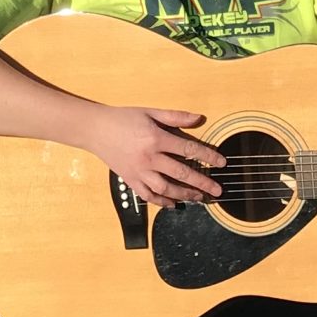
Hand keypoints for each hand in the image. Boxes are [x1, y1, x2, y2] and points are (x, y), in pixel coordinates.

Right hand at [87, 105, 226, 207]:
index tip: (221, 163)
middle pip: (181, 173)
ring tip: (198, 197)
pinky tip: (173, 204)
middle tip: (216, 190)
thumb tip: (198, 118)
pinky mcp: (130, 179)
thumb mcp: (150, 112)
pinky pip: (148, 195)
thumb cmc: (123, 118)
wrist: (95, 129)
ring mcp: (139, 171)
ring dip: (185, 195)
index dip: (208, 156)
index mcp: (156, 139)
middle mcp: (149, 158)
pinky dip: (162, 202)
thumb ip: (175, 116)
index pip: (188, 149)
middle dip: (202, 183)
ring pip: (166, 188)